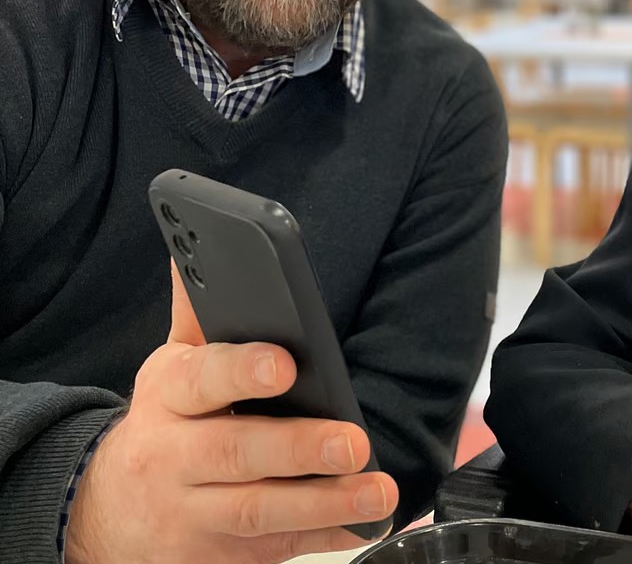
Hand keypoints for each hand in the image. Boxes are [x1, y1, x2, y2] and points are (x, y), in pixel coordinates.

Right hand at [65, 265, 398, 563]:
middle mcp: (173, 459)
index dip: (241, 372)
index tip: (285, 366)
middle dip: (297, 449)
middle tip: (353, 442)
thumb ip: (197, 314)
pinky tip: (360, 527)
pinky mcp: (213, 558)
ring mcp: (191, 516)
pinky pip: (272, 551)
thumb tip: (194, 248)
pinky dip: (320, 540)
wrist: (106, 515)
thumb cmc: (164, 426)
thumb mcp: (170, 367)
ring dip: (323, 505)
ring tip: (376, 492)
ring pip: (257, 513)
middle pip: (235, 453)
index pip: (202, 380)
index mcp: (168, 398)